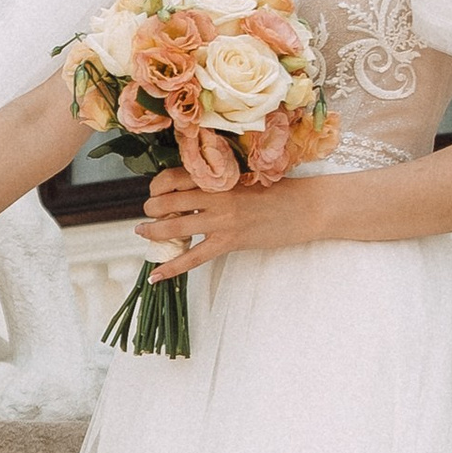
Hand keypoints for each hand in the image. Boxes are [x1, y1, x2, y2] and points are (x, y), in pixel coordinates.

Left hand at [139, 169, 317, 278]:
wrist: (308, 206)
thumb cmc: (280, 190)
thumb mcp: (245, 177)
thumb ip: (219, 182)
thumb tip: (191, 193)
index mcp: (218, 175)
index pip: (172, 178)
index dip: (156, 188)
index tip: (155, 194)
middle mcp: (215, 194)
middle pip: (166, 201)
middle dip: (150, 210)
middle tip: (148, 216)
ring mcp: (222, 219)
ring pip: (174, 227)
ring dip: (152, 232)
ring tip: (143, 233)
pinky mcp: (230, 241)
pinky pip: (193, 258)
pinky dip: (171, 268)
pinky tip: (155, 276)